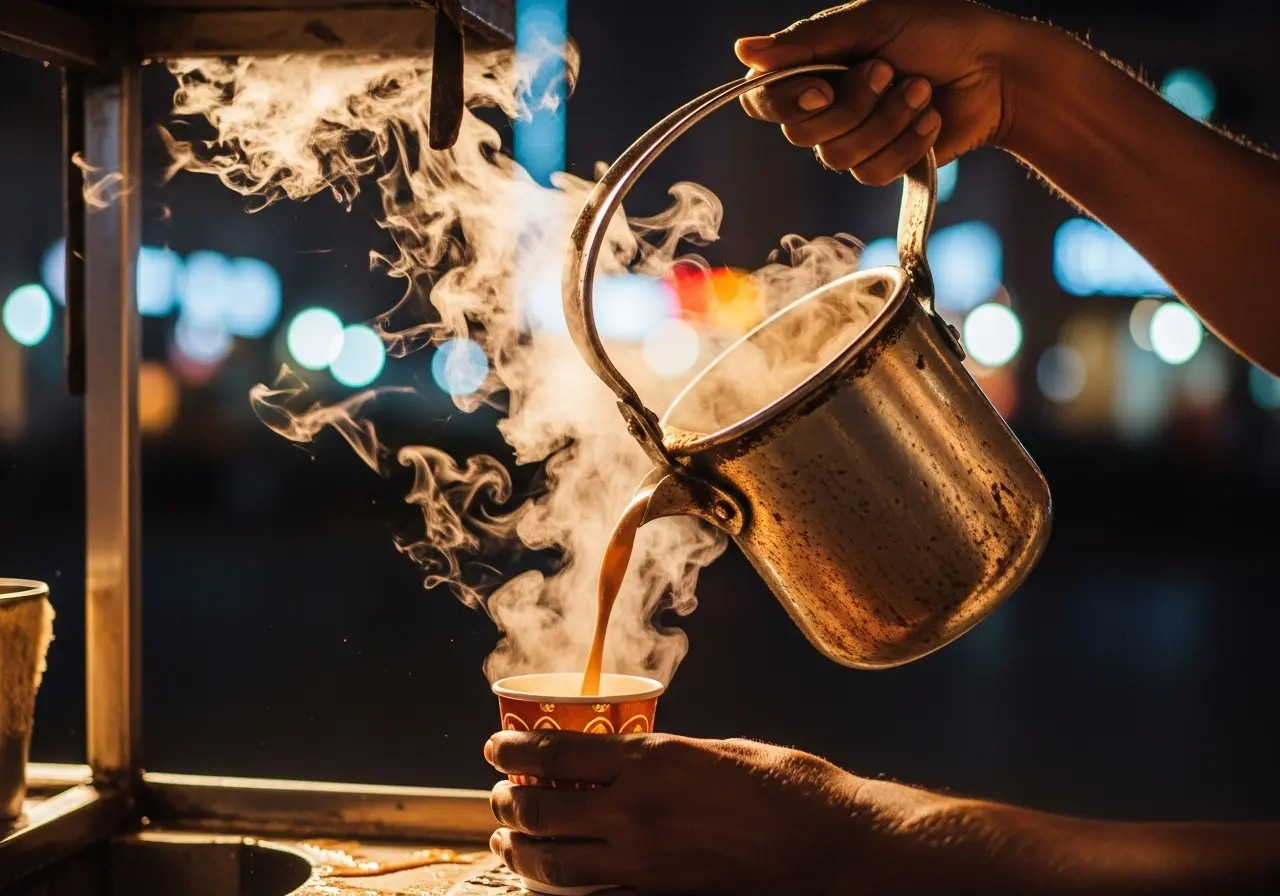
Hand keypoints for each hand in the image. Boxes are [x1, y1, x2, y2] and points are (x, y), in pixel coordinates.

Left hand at [484, 731, 960, 894]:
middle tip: (497, 795)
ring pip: (553, 866)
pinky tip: (552, 884)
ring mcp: (644, 867)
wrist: (835, 849)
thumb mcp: (721, 750)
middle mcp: (636, 814)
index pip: (553, 754)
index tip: (495, 746)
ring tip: (506, 841)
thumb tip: (630, 757)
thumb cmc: (791, 790)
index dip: (511, 749)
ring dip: (519, 852)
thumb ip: (666, 756)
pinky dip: (560, 892)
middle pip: (539, 812)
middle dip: (505, 802)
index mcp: (651, 761)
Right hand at [736, 0, 1035, 183]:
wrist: (997, 69)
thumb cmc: (938, 30)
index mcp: (815, 66)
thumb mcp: (871, 22)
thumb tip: (742, 51)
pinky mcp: (883, 165)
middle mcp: (826, 106)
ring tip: (922, 91)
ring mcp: (854, 138)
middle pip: (802, 133)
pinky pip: (872, 173)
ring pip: (838, 156)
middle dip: (853, 103)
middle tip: (890, 70)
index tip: (823, 87)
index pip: (764, 99)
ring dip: (887, 120)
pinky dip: (908, 142)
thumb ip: (806, 42)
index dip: (785, 103)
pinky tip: (931, 119)